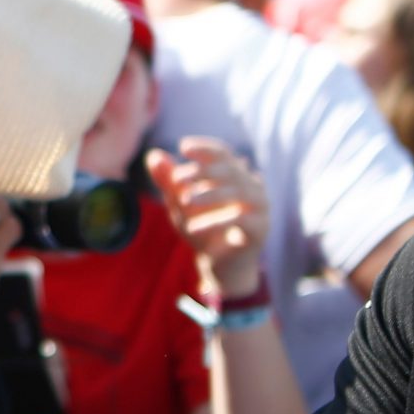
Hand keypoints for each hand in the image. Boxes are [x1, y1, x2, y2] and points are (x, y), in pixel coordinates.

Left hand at [148, 139, 268, 296]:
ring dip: (209, 194)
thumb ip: (168, 181)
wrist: (218, 266)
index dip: (205, 148)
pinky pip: (240, 219)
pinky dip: (215, 222)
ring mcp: (260, 206)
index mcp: (234, 175)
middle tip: (176, 179)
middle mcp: (251, 186)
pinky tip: (193, 228)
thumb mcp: (179, 205)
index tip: (183, 147)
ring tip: (184, 201)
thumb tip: (153, 155)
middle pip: (230, 169)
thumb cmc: (202, 229)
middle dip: (202, 171)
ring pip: (237, 192)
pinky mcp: (260, 228)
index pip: (222, 153)